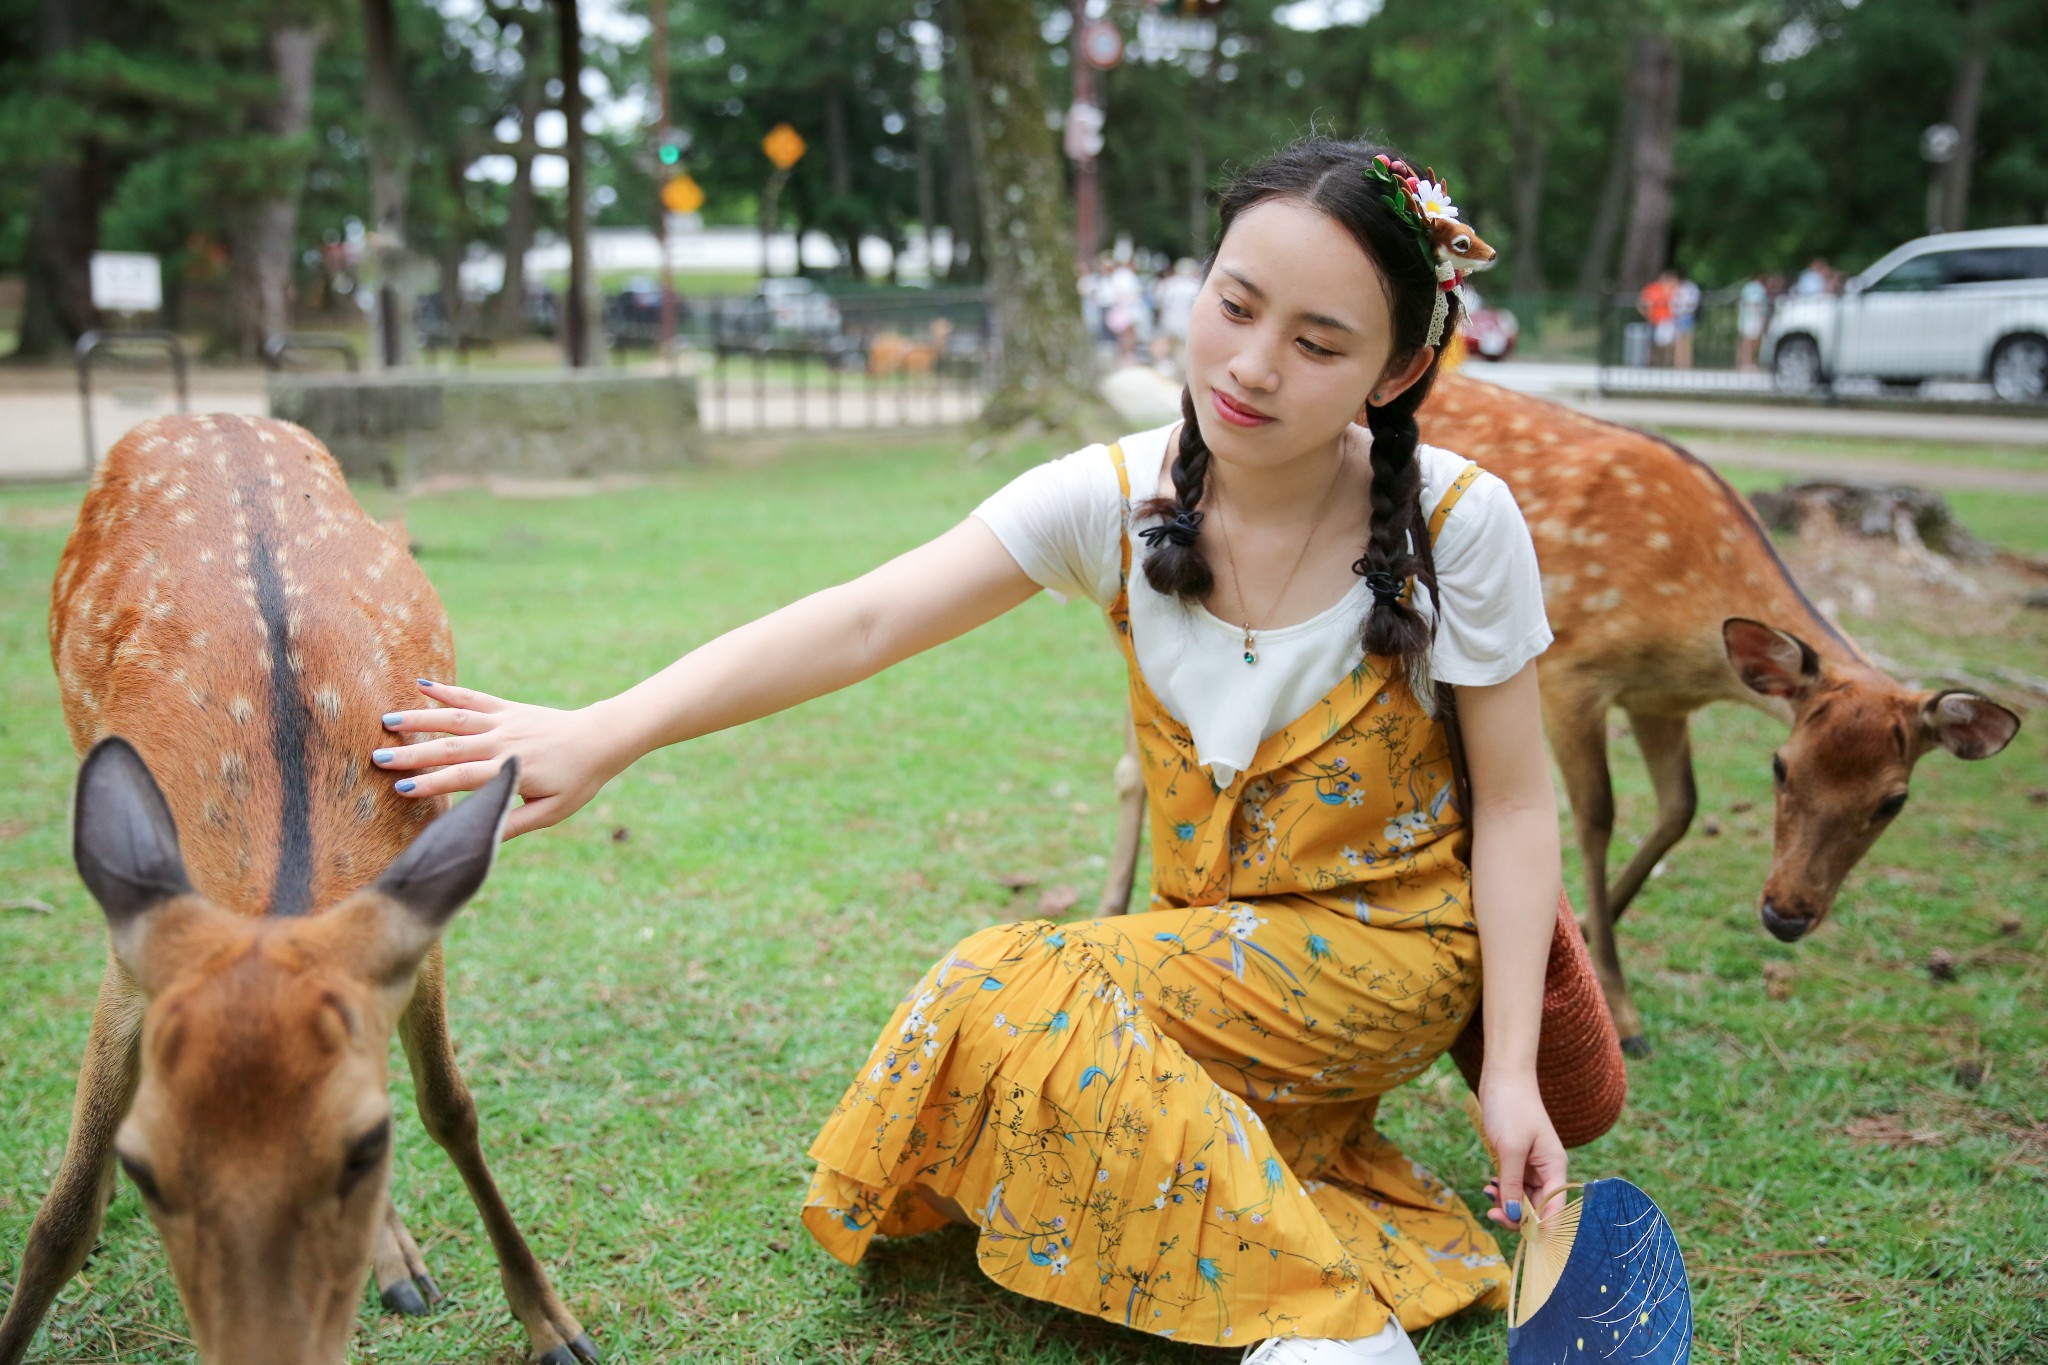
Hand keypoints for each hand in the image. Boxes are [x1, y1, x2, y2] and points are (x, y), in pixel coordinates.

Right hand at [373, 680, 629, 837]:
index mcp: (509, 769)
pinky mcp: (507, 709)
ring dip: (420, 719)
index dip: (431, 784)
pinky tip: (421, 685)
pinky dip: (447, 690)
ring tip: (386, 721)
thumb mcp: (550, 812)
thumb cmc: (577, 780)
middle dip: (412, 754)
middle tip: (376, 757)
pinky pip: (473, 697)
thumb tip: (479, 839)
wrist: (601, 739)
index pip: (462, 778)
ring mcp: (503, 722)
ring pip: (455, 718)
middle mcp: (501, 742)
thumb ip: (512, 823)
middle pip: (449, 748)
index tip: (400, 790)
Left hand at [1478, 1069, 1566, 1232]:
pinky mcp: (1516, 1159)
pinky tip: (1489, 1186)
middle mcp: (1547, 1170)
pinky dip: (1501, 1189)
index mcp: (1555, 1168)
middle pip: (1537, 1207)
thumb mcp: (1510, 1149)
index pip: (1554, 1210)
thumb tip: (1515, 1216)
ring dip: (1506, 1202)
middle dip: (1516, 1215)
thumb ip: (1512, 1184)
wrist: (1503, 1077)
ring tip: (1487, 1194)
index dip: (1538, 1227)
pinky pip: (1512, 1184)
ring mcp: (1531, 1165)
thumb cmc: (1511, 1108)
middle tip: (1491, 1213)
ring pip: (1522, 1197)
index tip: (1516, 1232)